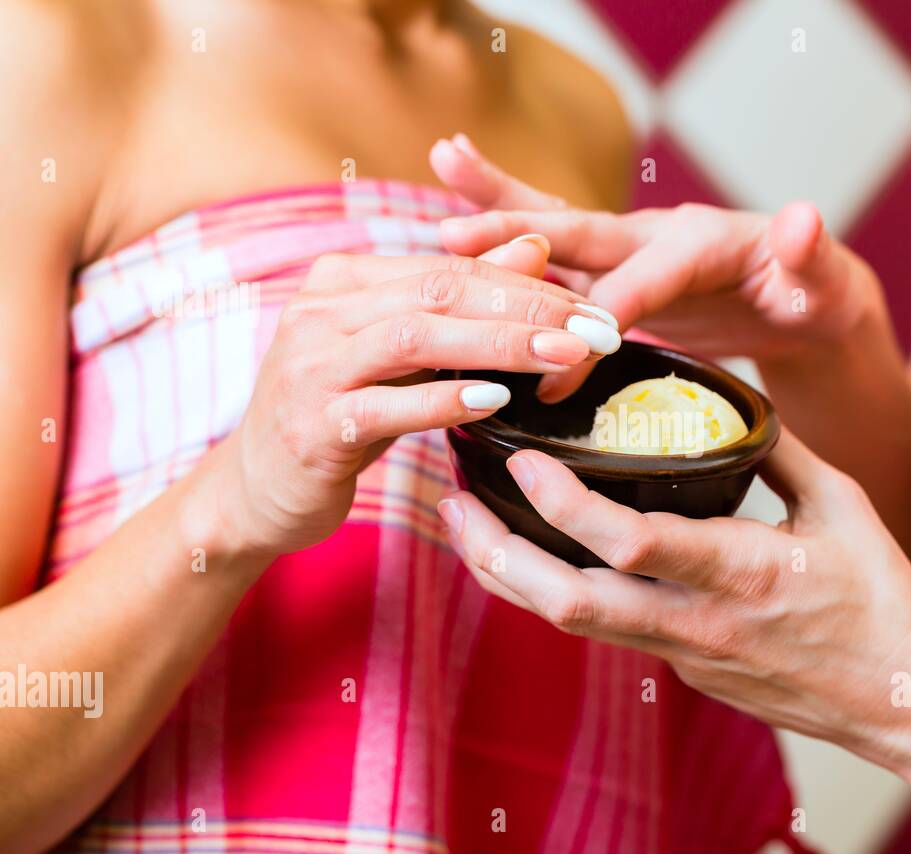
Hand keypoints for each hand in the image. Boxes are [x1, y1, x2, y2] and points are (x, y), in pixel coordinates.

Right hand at [216, 242, 621, 556]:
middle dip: (527, 308)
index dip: (527, 284)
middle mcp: (320, 311)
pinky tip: (496, 402)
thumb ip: (462, 304)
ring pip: (416, 337)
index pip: (450, 268)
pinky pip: (386, 406)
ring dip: (498, 345)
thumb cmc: (341, 417)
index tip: (593, 307)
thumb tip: (535, 247)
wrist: (257, 492)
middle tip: (596, 328)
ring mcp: (310, 367)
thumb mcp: (402, 357)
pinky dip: (443, 401)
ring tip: (563, 357)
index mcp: (342, 281)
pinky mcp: (312, 426)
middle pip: (440, 292)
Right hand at [430, 133, 885, 400]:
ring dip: (497, 208)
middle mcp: (654, 234)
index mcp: (699, 242)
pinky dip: (506, 238)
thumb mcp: (823, 284)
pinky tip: (457, 219)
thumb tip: (802, 218)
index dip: (606, 316)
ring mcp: (630, 249)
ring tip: (443, 161)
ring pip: (554, 229)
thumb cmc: (813, 295)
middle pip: (581, 232)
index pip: (643, 281)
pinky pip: (554, 255)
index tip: (566, 363)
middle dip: (520, 237)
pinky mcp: (614, 271)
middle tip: (453, 235)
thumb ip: (810, 256)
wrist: (802, 297)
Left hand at [434, 431, 910, 761]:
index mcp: (742, 571)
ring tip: (466, 525)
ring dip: (508, 574)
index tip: (522, 457)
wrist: (901, 700)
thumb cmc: (880, 599)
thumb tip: (727, 394)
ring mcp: (685, 657)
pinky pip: (604, 630)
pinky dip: (556, 591)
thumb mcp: (842, 505)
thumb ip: (777, 448)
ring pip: (570, 623)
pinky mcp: (684, 673)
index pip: (630, 543)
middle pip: (566, 601)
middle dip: (495, 551)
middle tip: (449, 499)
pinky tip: (534, 555)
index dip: (563, 502)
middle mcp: (698, 623)